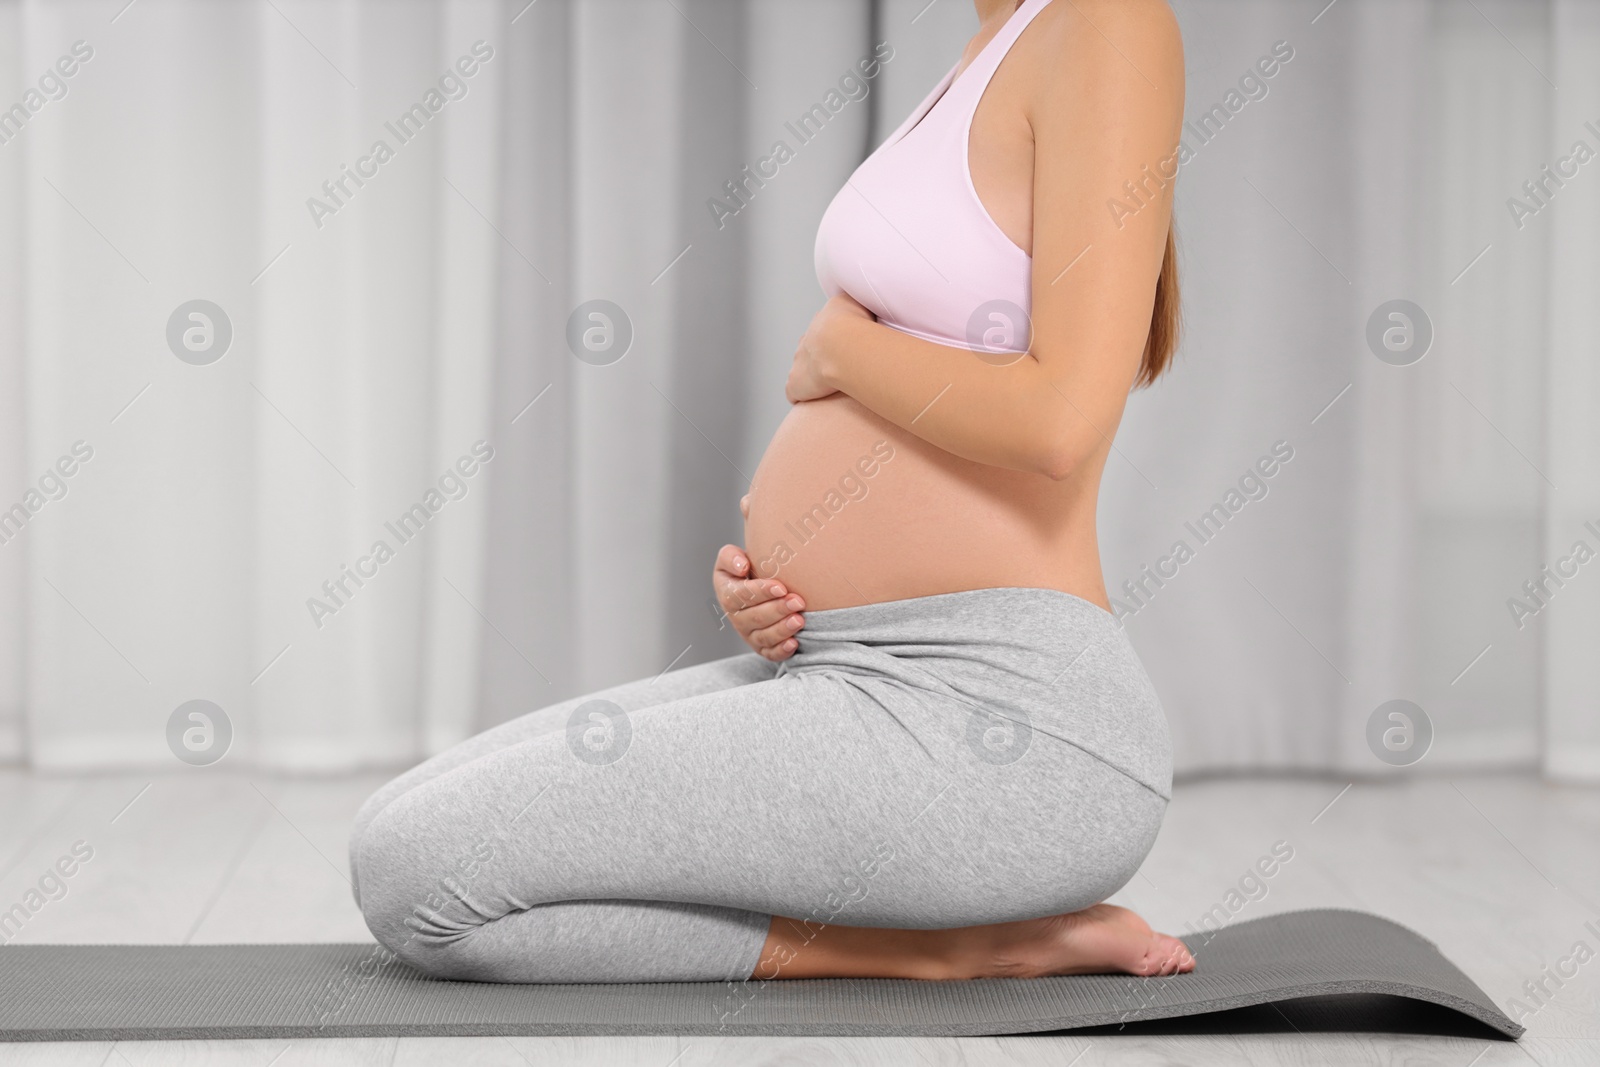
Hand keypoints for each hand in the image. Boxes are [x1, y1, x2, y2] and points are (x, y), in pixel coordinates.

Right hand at [713, 543, 805, 661]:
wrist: (758, 585)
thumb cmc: (746, 568)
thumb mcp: (731, 557)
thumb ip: (731, 557)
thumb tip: (741, 567)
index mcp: (728, 594)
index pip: (740, 596)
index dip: (760, 592)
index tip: (781, 587)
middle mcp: (737, 617)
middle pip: (755, 617)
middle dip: (778, 610)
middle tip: (798, 601)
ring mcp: (749, 634)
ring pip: (764, 637)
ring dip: (782, 630)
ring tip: (800, 620)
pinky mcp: (762, 647)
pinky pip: (770, 653)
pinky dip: (782, 651)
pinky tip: (794, 643)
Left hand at [786, 292, 873, 403]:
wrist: (842, 345)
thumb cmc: (859, 325)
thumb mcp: (861, 302)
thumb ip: (860, 301)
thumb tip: (868, 304)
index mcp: (823, 322)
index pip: (827, 328)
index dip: (838, 339)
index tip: (851, 348)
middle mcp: (807, 340)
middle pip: (811, 347)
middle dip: (822, 356)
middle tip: (842, 368)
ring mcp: (798, 362)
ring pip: (801, 369)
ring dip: (812, 377)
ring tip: (831, 389)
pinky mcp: (795, 384)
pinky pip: (794, 392)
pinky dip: (801, 395)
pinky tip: (815, 402)